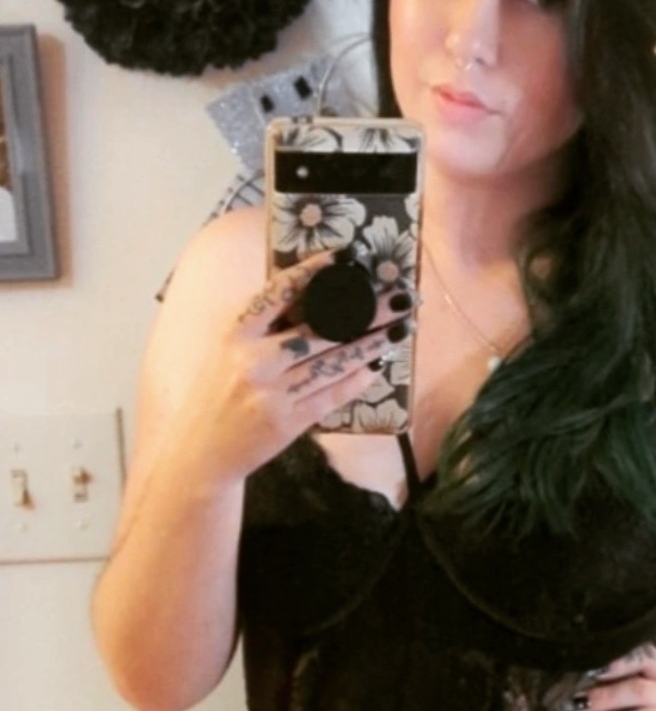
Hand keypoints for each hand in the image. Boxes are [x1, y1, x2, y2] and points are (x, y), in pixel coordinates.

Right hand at [175, 254, 412, 482]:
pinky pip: (332, 395)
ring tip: (401, 328)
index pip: (279, 292)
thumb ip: (264, 324)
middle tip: (400, 297)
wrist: (200, 453)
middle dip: (367, 311)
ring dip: (373, 343)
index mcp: (237, 333)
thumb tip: (315, 292)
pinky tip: (378, 365)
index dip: (313, 271)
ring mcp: (272, 393)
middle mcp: (254, 360)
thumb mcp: (229, 349)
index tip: (346, 256)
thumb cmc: (218, 392)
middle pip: (321, 327)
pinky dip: (357, 379)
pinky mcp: (288, 422)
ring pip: (334, 361)